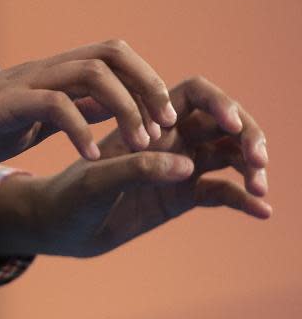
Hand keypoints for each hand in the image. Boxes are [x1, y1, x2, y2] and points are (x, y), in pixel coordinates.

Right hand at [0, 40, 177, 170]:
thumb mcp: (29, 122)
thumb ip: (67, 111)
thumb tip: (108, 109)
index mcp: (50, 76)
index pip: (112, 58)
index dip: (147, 82)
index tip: (164, 123)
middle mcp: (41, 71)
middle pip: (111, 53)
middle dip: (148, 85)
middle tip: (165, 126)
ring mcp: (23, 83)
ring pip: (91, 73)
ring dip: (126, 107)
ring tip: (139, 144)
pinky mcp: (4, 104)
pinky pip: (54, 106)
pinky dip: (82, 130)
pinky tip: (92, 158)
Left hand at [0, 76, 270, 258]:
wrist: (57, 225)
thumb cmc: (68, 195)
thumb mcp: (95, 180)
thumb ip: (135, 169)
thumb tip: (186, 167)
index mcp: (147, 119)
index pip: (195, 93)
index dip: (219, 102)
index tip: (230, 123)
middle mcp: (168, 137)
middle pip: (223, 122)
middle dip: (247, 133)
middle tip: (257, 159)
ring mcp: (177, 167)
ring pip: (228, 155)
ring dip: (250, 165)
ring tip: (260, 186)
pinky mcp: (180, 197)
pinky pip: (220, 192)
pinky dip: (242, 198)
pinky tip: (262, 210)